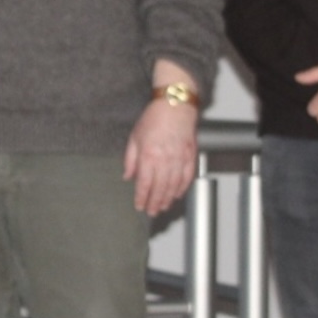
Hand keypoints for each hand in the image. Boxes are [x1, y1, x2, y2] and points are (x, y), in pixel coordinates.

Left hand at [124, 97, 199, 215]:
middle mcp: (164, 160)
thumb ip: (130, 159)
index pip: (144, 184)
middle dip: (154, 203)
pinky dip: (182, 188)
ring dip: (167, 199)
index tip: (139, 206)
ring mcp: (179, 159)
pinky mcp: (190, 156)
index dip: (141, 198)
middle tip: (152, 212)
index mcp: (148, 156)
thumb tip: (127, 176)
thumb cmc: (154, 118)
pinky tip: (177, 194)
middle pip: (159, 189)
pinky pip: (186, 178)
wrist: (175, 106)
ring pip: (173, 186)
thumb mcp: (134, 137)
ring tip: (163, 207)